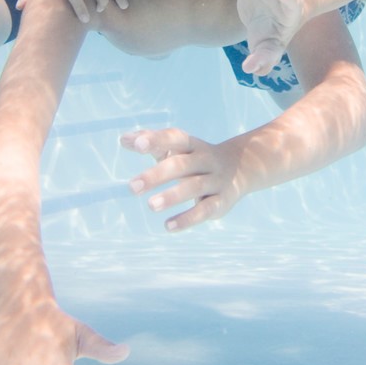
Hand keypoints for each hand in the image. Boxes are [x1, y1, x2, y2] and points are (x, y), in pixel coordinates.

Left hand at [123, 128, 247, 231]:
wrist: (241, 167)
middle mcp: (206, 160)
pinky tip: (168, 226)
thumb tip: (124, 139)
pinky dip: (187, 218)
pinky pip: (205, 210)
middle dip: (157, 175)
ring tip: (151, 205)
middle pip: (182, 165)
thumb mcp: (178, 148)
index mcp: (192, 145)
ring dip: (172, 196)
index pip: (175, 138)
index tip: (137, 145)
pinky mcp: (222, 201)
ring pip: (195, 187)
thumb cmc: (196, 158)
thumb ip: (152, 143)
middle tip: (132, 187)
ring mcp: (216, 180)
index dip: (157, 140)